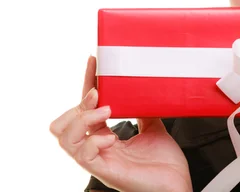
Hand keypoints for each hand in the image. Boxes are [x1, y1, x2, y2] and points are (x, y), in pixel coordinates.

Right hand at [50, 56, 191, 191]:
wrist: (177, 186)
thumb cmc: (165, 165)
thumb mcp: (153, 128)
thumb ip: (144, 111)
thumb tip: (145, 90)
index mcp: (104, 137)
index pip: (85, 107)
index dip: (87, 83)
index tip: (94, 61)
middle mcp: (97, 148)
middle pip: (62, 125)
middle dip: (77, 104)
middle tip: (99, 94)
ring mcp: (99, 160)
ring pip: (65, 138)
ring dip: (83, 118)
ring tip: (106, 111)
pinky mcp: (105, 171)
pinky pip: (83, 155)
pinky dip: (94, 140)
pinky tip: (110, 137)